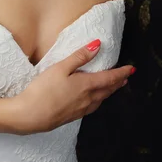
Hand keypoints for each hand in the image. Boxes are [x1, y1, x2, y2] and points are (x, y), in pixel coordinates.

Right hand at [13, 40, 133, 134]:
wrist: (30, 115)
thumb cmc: (43, 90)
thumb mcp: (60, 68)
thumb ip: (79, 57)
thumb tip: (97, 45)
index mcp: (86, 86)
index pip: (110, 78)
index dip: (121, 73)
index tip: (131, 69)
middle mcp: (88, 99)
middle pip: (108, 90)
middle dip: (118, 83)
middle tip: (125, 78)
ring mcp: (81, 110)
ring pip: (101, 100)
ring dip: (109, 92)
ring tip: (113, 87)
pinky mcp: (73, 116)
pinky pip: (93, 107)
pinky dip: (99, 100)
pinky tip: (93, 100)